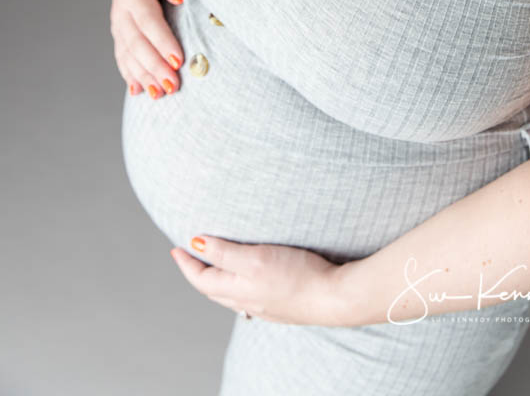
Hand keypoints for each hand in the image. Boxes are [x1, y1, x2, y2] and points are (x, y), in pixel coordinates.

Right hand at [110, 0, 185, 98]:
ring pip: (128, 54)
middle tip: (173, 85)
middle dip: (154, 65)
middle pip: (136, 42)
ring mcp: (118, 23)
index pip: (147, 19)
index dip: (162, 41)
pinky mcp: (120, 33)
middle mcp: (121, 9)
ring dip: (143, 75)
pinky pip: (122, 57)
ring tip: (160, 94)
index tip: (178, 59)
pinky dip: (130, 75)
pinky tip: (139, 91)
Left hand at [169, 236, 347, 326]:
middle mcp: (247, 301)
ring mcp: (264, 305)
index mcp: (237, 290)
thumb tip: (194, 244)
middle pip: (213, 288)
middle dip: (198, 271)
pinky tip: (249, 278)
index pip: (201, 279)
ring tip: (215, 263)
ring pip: (230, 294)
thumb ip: (224, 252)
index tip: (176, 247)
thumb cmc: (297, 276)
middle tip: (191, 253)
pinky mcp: (280, 304)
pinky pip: (248, 296)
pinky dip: (238, 285)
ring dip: (218, 279)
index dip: (186, 263)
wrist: (333, 297)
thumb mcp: (255, 258)